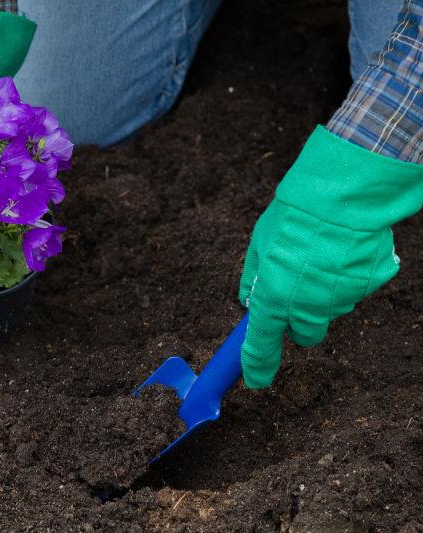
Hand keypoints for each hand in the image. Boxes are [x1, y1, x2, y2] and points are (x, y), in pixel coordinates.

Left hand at [238, 126, 422, 388]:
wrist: (340, 195)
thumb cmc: (292, 218)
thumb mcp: (258, 246)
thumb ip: (252, 279)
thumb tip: (247, 301)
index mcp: (274, 300)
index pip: (262, 346)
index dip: (258, 367)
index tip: (257, 381)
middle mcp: (308, 308)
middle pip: (305, 335)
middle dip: (299, 321)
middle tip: (296, 289)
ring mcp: (342, 299)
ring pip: (330, 310)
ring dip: (324, 294)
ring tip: (321, 255)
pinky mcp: (369, 286)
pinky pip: (355, 288)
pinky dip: (349, 275)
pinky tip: (344, 249)